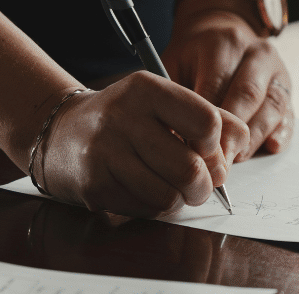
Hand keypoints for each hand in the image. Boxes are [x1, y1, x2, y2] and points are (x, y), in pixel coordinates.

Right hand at [36, 72, 248, 216]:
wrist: (61, 132)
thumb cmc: (124, 119)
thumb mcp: (162, 102)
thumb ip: (208, 117)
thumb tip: (237, 149)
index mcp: (146, 89)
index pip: (207, 122)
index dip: (216, 145)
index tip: (206, 149)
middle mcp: (123, 116)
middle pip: (191, 169)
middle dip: (204, 186)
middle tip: (198, 184)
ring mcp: (105, 152)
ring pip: (169, 196)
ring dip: (179, 200)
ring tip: (170, 187)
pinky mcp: (94, 185)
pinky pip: (145, 210)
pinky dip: (154, 207)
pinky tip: (143, 190)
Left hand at [162, 3, 294, 161]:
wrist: (221, 32)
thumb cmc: (193, 57)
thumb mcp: (174, 63)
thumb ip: (174, 95)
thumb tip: (173, 137)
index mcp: (224, 43)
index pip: (216, 85)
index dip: (205, 121)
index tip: (192, 148)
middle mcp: (256, 53)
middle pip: (247, 95)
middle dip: (231, 133)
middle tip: (215, 162)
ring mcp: (277, 70)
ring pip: (272, 106)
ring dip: (254, 137)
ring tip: (235, 159)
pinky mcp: (288, 88)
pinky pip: (289, 113)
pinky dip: (282, 132)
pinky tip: (271, 147)